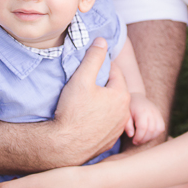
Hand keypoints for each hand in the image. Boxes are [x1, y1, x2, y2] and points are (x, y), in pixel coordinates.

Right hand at [54, 38, 129, 163]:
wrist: (63, 146)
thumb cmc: (72, 112)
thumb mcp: (81, 79)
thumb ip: (93, 57)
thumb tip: (102, 40)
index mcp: (121, 96)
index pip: (115, 73)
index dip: (102, 66)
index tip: (91, 65)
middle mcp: (124, 113)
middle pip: (115, 90)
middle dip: (103, 84)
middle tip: (86, 81)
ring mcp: (117, 129)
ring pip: (112, 108)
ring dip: (102, 102)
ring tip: (85, 100)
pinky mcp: (109, 141)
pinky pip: (106, 124)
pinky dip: (100, 118)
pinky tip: (86, 117)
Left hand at [125, 93, 165, 145]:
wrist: (137, 97)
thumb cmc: (129, 107)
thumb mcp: (125, 114)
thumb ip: (127, 125)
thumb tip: (131, 135)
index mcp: (141, 111)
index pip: (143, 127)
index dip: (139, 137)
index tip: (133, 141)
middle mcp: (151, 111)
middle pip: (151, 130)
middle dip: (144, 139)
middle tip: (137, 142)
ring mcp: (157, 113)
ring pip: (158, 129)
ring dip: (151, 138)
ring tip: (142, 139)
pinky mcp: (160, 115)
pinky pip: (161, 127)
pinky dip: (156, 134)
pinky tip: (148, 135)